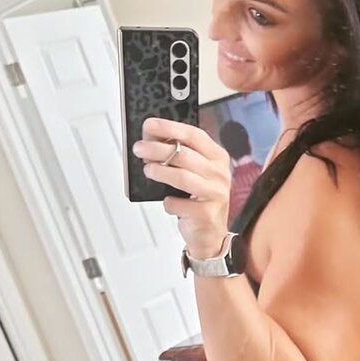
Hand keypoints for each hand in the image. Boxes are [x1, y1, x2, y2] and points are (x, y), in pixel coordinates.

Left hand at [134, 117, 231, 257]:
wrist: (210, 235)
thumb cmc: (198, 200)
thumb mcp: (192, 173)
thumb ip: (177, 156)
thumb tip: (150, 141)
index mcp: (217, 157)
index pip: (194, 135)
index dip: (170, 127)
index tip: (150, 125)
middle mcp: (220, 174)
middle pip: (185, 155)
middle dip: (157, 149)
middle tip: (139, 148)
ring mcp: (216, 194)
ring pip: (182, 177)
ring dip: (160, 172)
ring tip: (148, 170)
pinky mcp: (207, 214)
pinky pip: (179, 203)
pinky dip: (168, 202)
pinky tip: (168, 202)